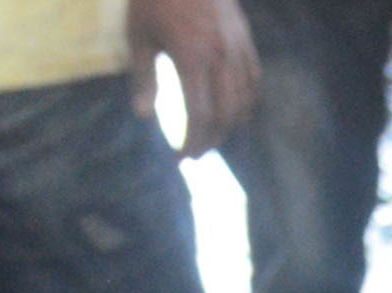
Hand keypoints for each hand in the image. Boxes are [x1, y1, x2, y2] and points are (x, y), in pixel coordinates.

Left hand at [128, 0, 258, 154]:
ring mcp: (238, 48)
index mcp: (193, 58)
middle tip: (194, 154)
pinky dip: (245, 103)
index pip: (200, 116)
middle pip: (225, 116)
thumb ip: (143, 77)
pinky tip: (232, 111)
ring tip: (211, 136)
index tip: (180, 158)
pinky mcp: (245, 39)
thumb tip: (144, 117)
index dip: (192, 143)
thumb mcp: (139, 35)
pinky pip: (253, 81)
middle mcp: (221, 57)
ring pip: (243, 101)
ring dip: (228, 126)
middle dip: (210, 141)